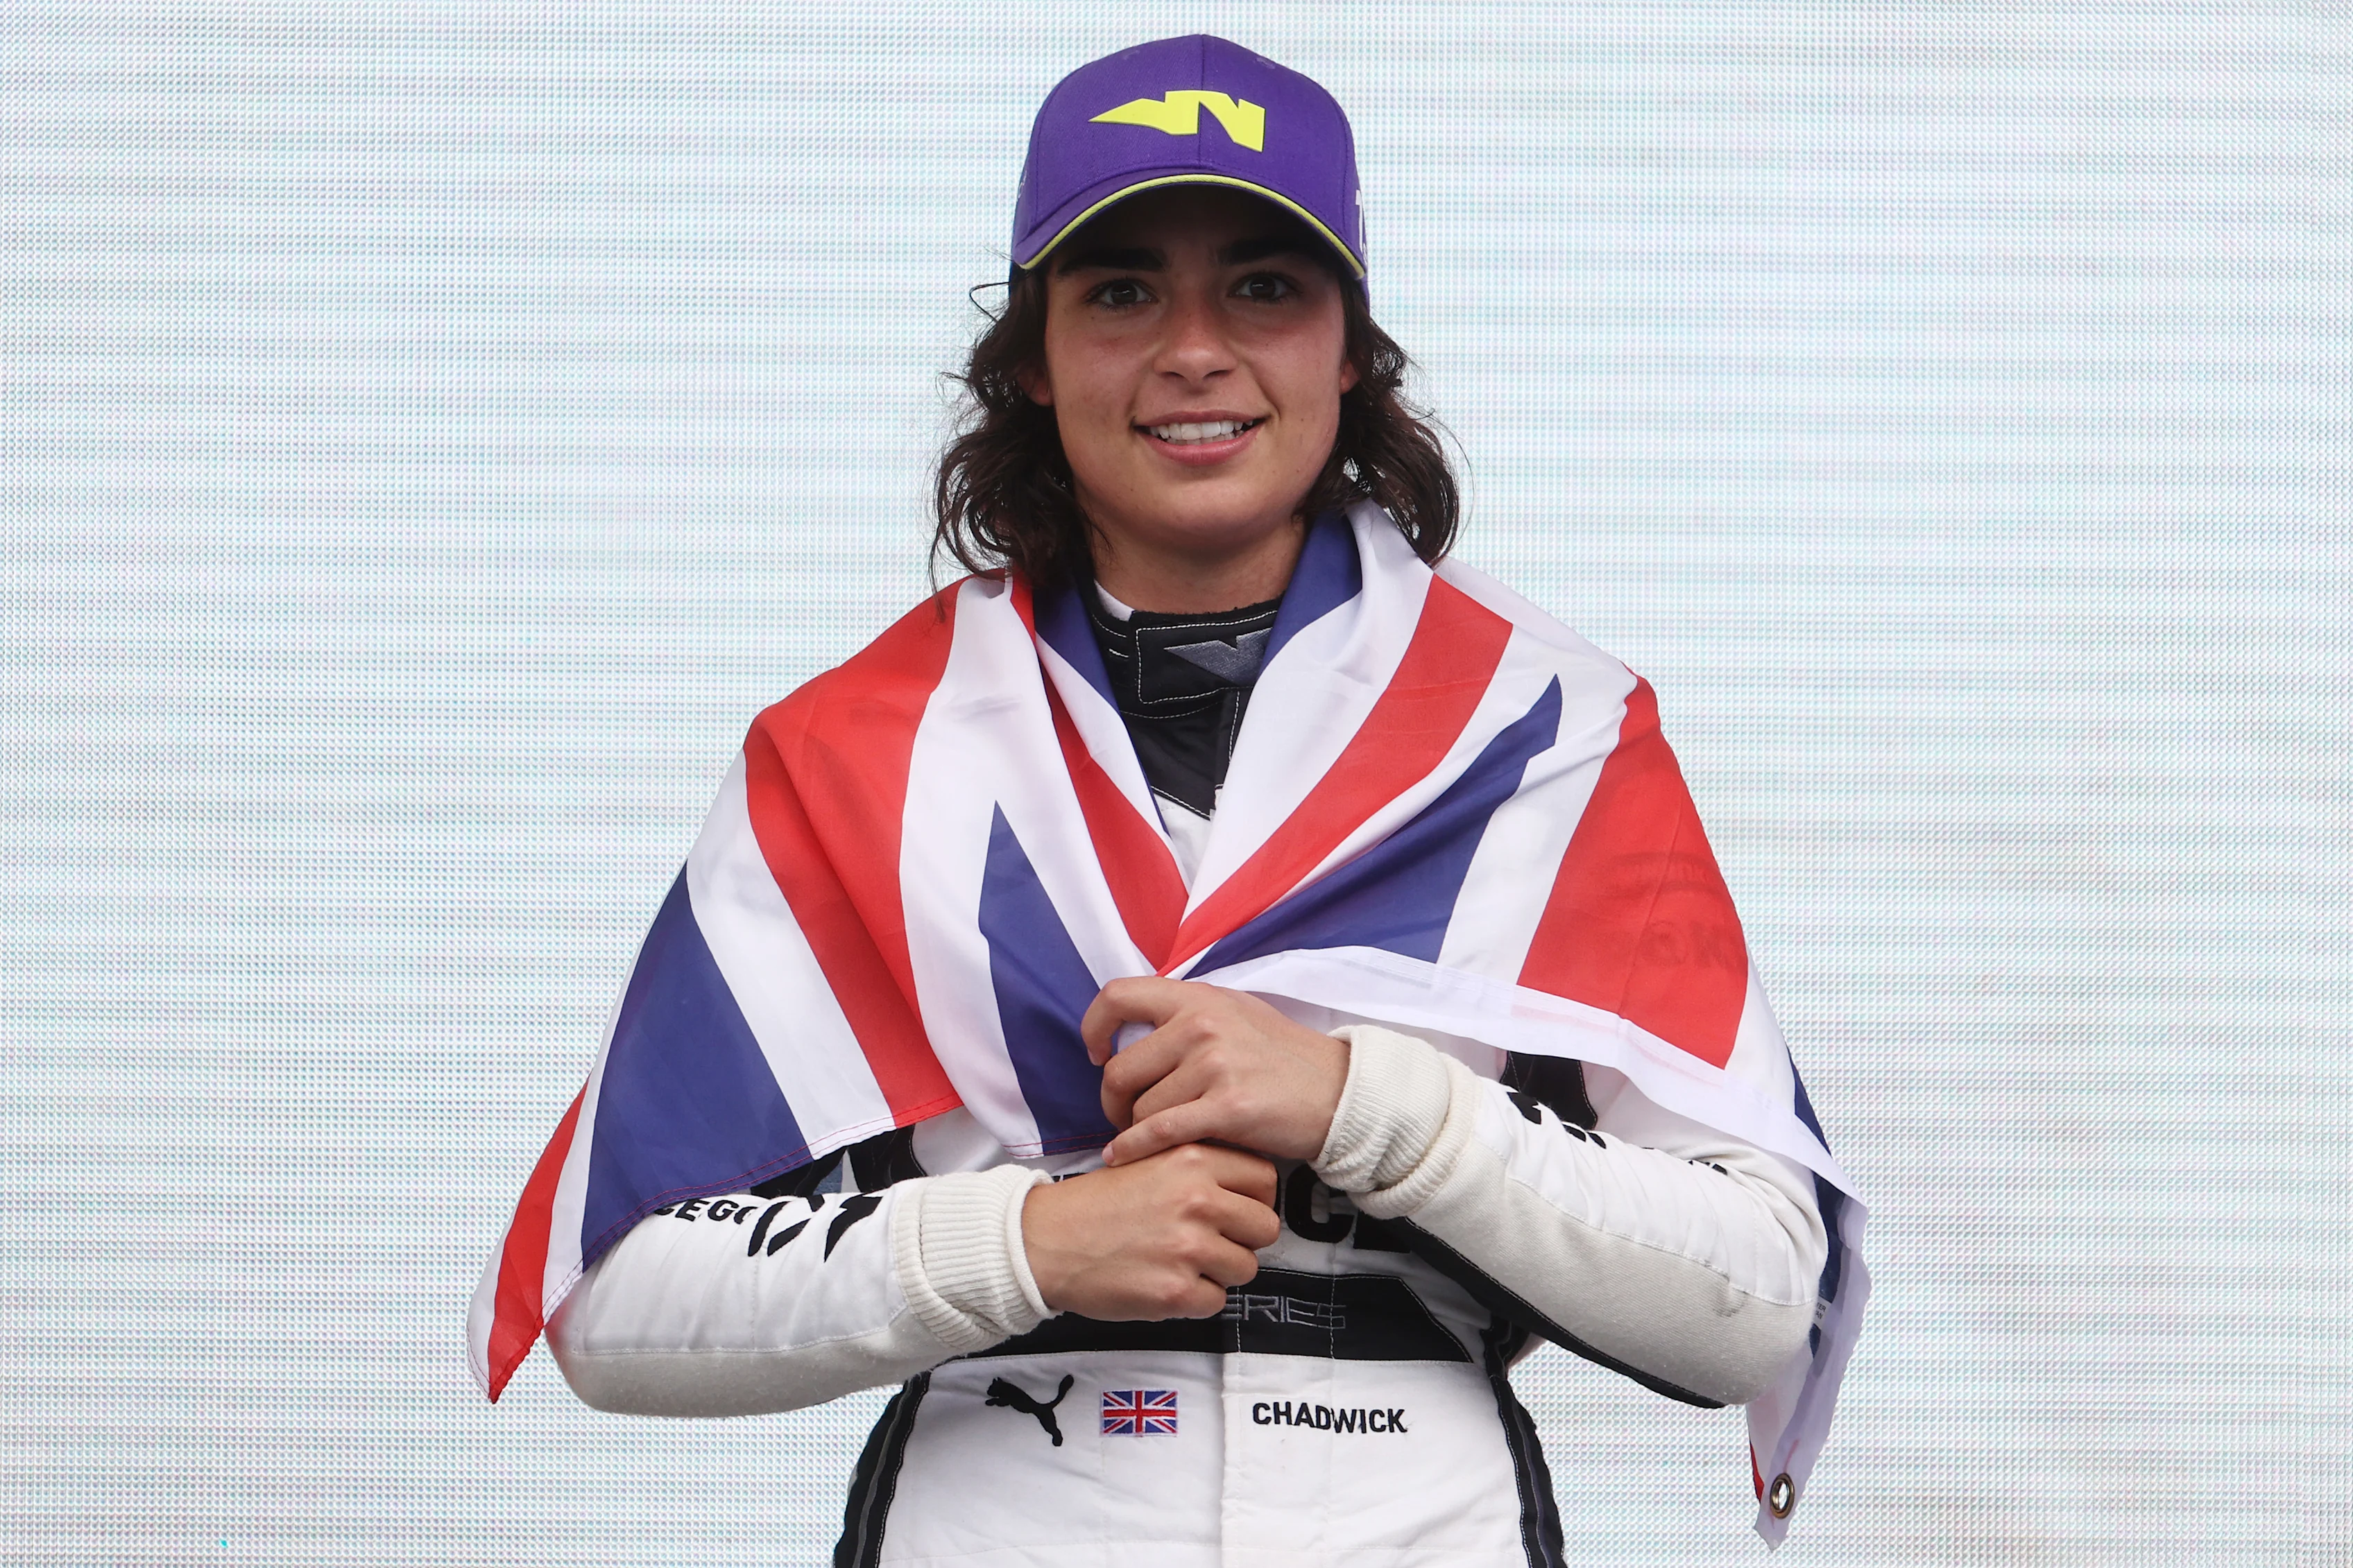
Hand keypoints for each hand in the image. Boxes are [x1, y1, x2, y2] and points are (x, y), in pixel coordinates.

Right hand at [1020, 1143, 1279, 1318]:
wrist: (1042, 1242)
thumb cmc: (1094, 1204)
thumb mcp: (1147, 1158)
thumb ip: (1197, 1166)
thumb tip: (1245, 1187)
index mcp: (1192, 1159)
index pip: (1265, 1179)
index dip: (1254, 1198)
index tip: (1236, 1209)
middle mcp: (1197, 1200)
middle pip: (1266, 1227)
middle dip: (1243, 1239)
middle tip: (1211, 1242)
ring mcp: (1189, 1247)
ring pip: (1246, 1268)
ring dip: (1220, 1271)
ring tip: (1181, 1263)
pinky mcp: (1176, 1292)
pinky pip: (1217, 1301)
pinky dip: (1195, 1299)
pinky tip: (1164, 1283)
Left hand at [1080, 977, 1349, 1166]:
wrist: (1338, 1092)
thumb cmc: (1284, 1058)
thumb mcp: (1236, 1013)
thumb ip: (1188, 1014)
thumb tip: (1136, 1024)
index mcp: (1199, 997)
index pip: (1119, 996)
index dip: (1094, 1027)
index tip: (1096, 1053)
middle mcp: (1202, 1024)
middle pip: (1120, 1068)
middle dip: (1112, 1100)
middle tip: (1122, 1115)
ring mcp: (1215, 1065)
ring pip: (1140, 1107)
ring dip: (1135, 1129)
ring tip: (1150, 1137)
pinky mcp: (1227, 1108)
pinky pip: (1159, 1133)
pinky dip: (1133, 1149)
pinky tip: (1123, 1157)